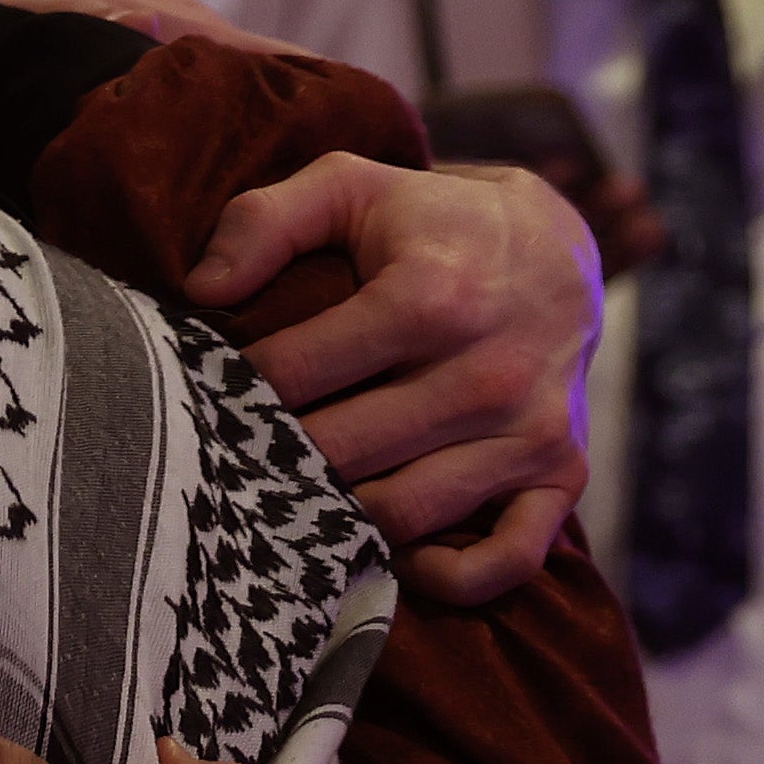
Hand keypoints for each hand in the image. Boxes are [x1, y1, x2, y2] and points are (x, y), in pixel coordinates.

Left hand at [192, 152, 599, 602]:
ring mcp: (531, 431)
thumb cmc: (430, 222)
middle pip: (339, 452)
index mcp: (431, 297)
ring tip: (291, 494)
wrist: (558, 248)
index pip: (294, 374)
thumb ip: (265, 221)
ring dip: (335, 515)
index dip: (235, 387)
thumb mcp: (349, 187)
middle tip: (231, 456)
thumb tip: (201, 289)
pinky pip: (505, 560)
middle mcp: (488, 372)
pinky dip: (446, 576)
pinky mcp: (562, 473)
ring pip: (402, 512)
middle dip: (271, 457)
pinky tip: (395, 550)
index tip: (209, 393)